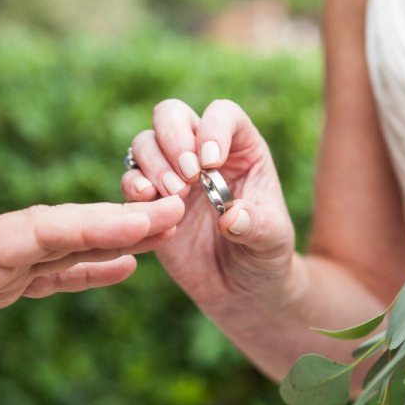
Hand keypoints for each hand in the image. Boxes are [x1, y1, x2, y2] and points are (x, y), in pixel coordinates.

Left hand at [0, 197, 183, 381]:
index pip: (38, 231)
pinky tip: (123, 264)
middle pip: (62, 227)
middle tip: (177, 210)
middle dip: (118, 219)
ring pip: (64, 244)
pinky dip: (88, 265)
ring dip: (114, 235)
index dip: (91, 224)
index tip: (141, 219)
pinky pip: (51, 271)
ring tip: (166, 228)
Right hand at [121, 99, 296, 316]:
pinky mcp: (149, 201)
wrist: (239, 290)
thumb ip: (258, 225)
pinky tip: (149, 203)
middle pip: (172, 115)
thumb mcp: (273, 241)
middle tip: (188, 176)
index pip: (222, 114)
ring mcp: (172, 174)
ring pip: (145, 142)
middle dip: (174, 138)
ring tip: (176, 196)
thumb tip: (232, 217)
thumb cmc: (264, 256)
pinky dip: (134, 186)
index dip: (213, 129)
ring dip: (154, 164)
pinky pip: (130, 179)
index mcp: (240, 148)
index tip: (212, 163)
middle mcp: (201, 153)